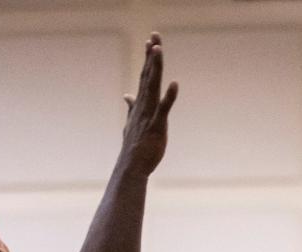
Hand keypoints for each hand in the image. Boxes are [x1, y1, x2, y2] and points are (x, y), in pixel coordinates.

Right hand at [121, 34, 177, 176]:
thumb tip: (127, 95)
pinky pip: (163, 109)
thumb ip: (131, 107)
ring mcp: (149, 115)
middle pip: (148, 75)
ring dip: (155, 68)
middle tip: (155, 35)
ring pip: (153, 86)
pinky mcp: (157, 126)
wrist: (132, 166)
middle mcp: (144, 105)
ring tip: (158, 49)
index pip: (145, 76)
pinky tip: (174, 84)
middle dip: (152, 55)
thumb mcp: (131, 122)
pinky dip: (169, 97)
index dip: (148, 58)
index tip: (151, 41)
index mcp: (140, 104)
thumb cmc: (134, 146)